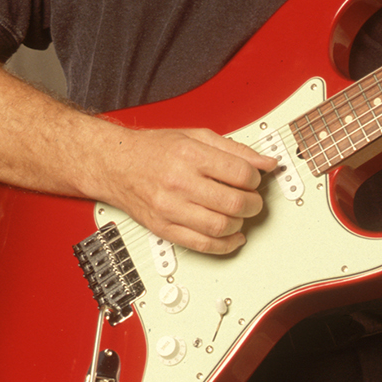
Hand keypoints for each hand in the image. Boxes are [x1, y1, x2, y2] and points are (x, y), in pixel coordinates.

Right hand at [96, 125, 278, 256]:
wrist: (115, 164)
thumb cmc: (152, 150)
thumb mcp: (195, 136)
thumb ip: (234, 149)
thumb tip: (266, 162)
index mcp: (189, 155)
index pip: (240, 174)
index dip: (256, 179)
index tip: (254, 179)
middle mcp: (179, 182)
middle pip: (234, 203)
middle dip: (253, 204)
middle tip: (252, 200)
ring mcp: (170, 208)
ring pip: (221, 226)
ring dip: (240, 224)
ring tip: (239, 215)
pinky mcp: (164, 227)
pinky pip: (202, 245)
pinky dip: (225, 245)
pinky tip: (232, 237)